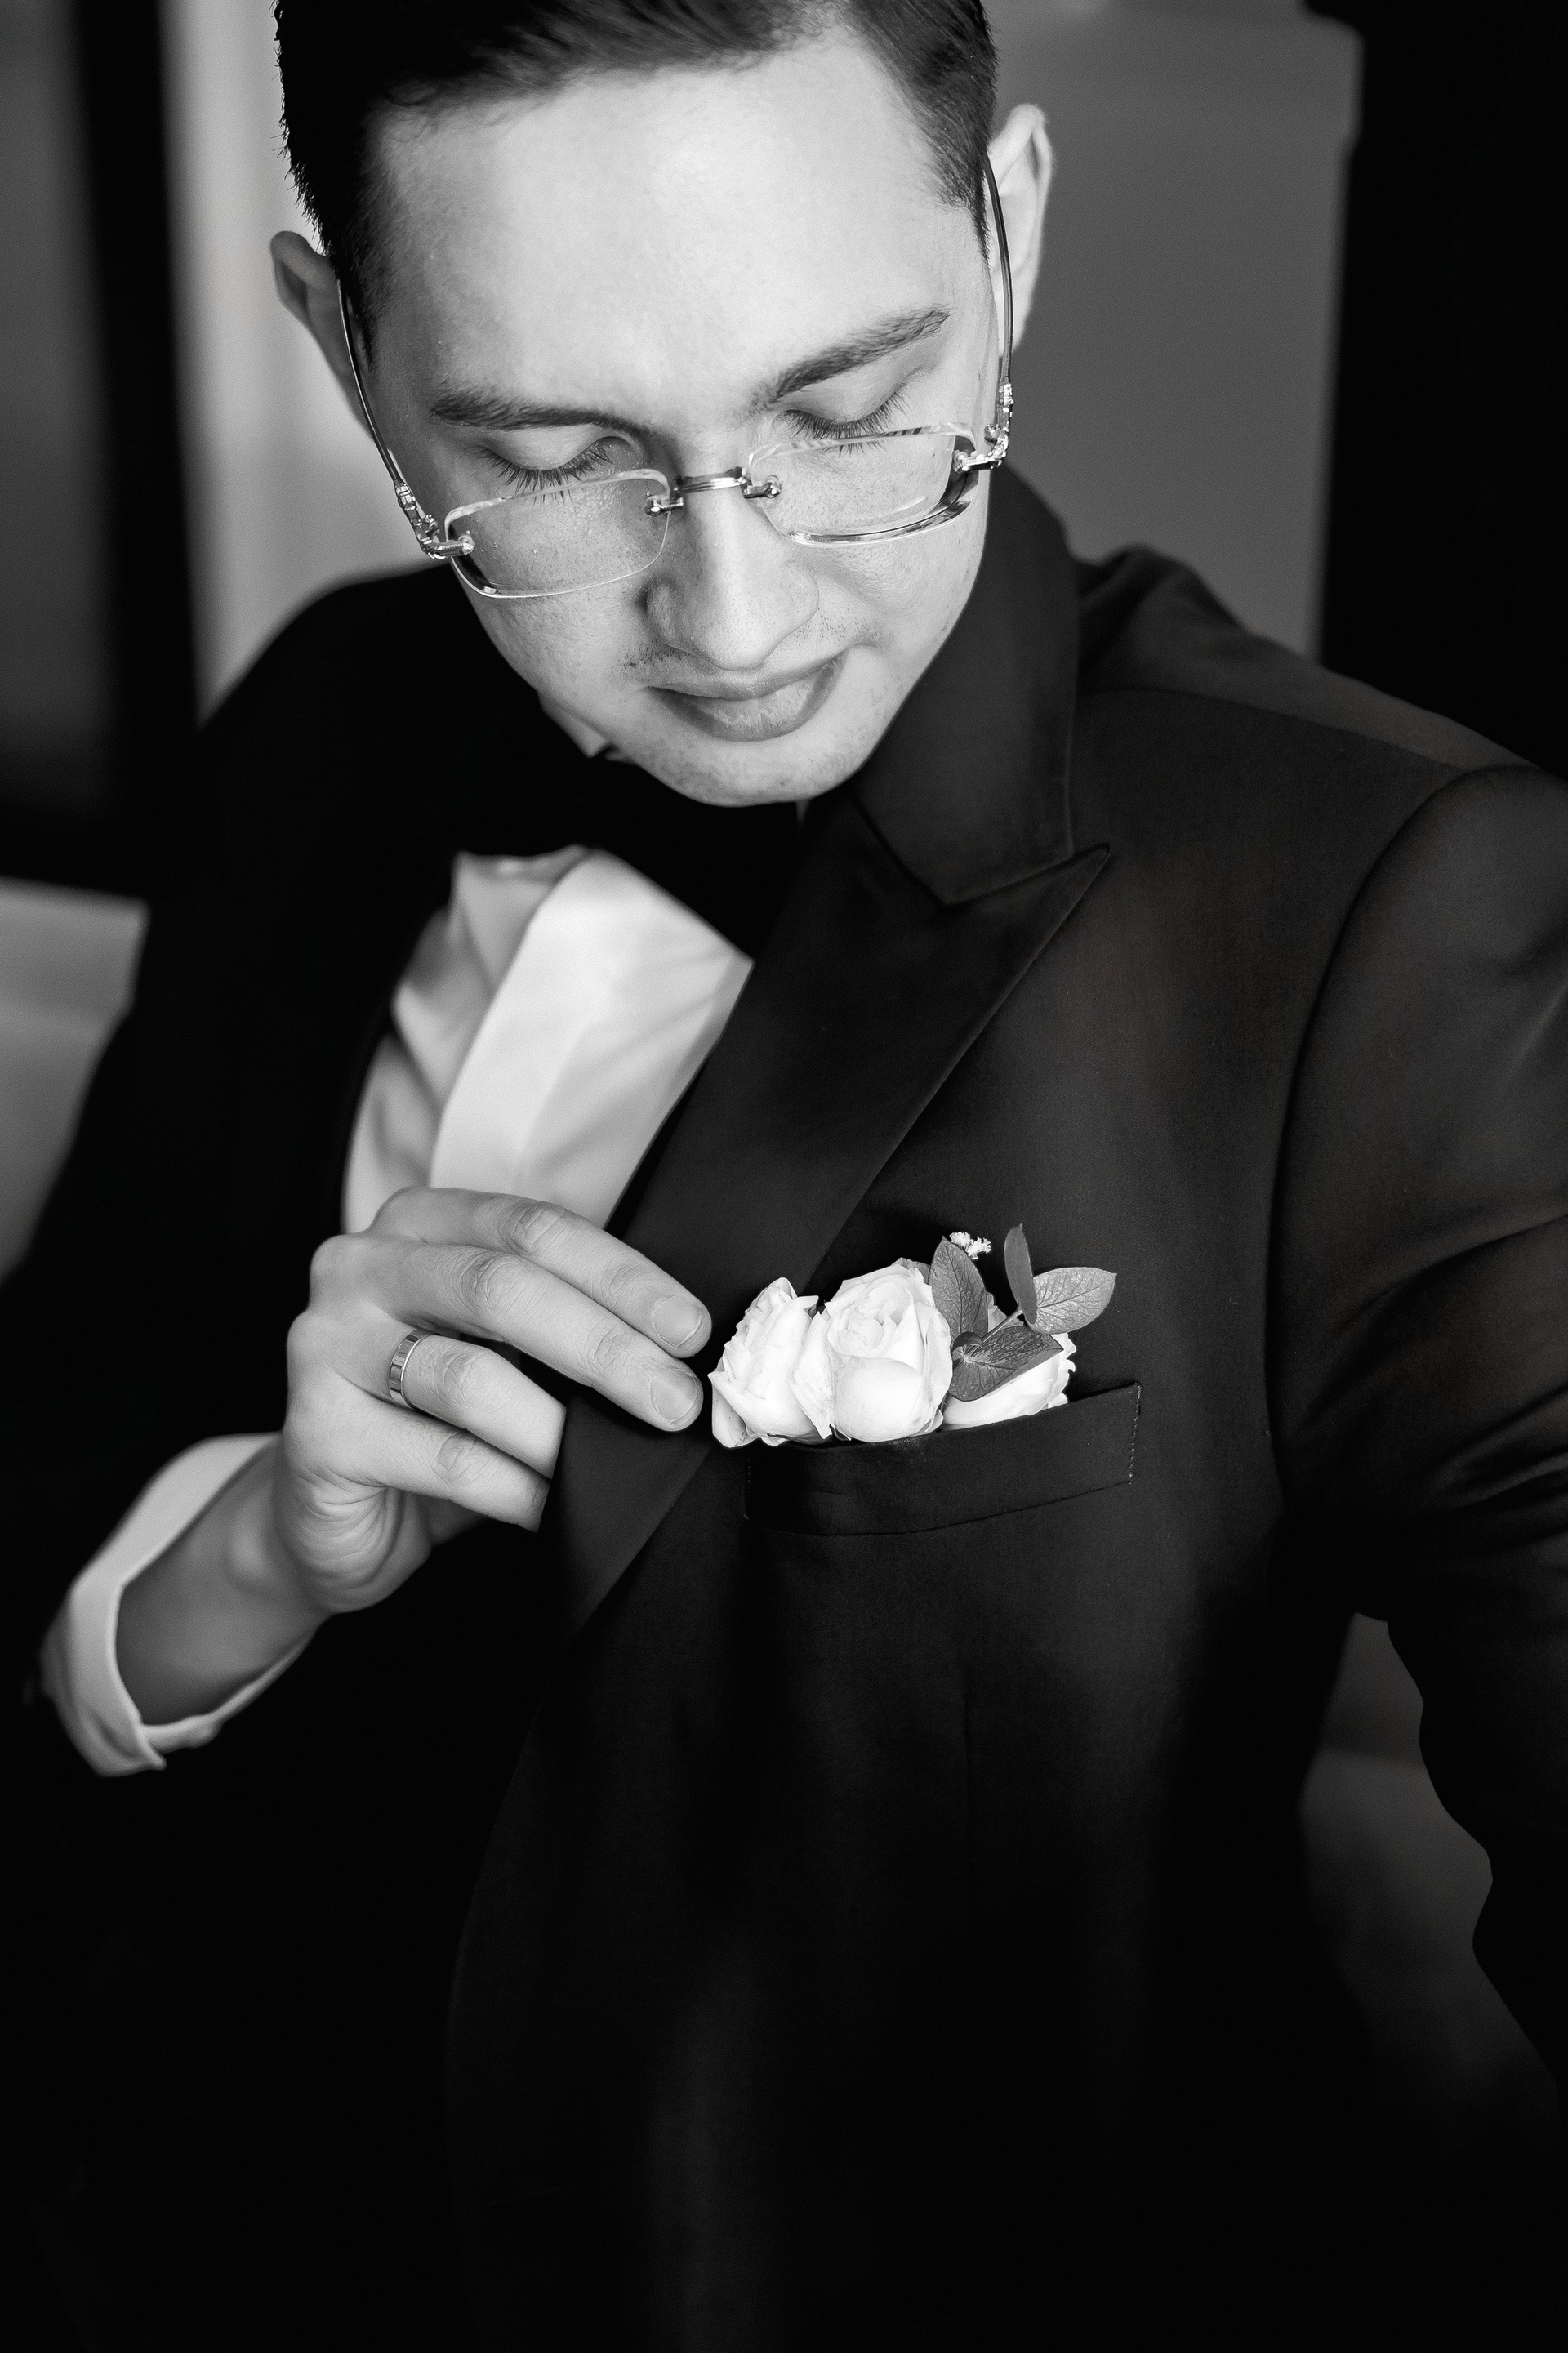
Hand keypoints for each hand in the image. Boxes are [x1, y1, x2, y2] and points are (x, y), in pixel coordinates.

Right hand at [115, 1191, 710, 1723]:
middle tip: (676, 1403)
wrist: (328, 1518)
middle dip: (607, 1349)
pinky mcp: (316, 1431)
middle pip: (503, 1290)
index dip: (622, 1278)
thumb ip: (563, 1330)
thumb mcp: (502, 1356)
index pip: (533, 1228)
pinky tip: (557, 1509)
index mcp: (419, 1224)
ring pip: (472, 1378)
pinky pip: (444, 1458)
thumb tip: (679, 1353)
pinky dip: (518, 1489)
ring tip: (617, 1467)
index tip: (690, 1332)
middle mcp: (360, 1266)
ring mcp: (325, 1344)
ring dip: (564, 1432)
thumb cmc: (432, 1422)